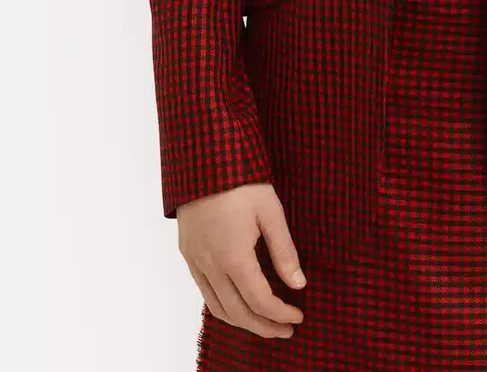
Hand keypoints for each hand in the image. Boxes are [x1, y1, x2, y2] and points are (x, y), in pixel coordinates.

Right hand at [177, 182, 306, 337]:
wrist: (204, 157)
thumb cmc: (242, 180)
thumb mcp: (271, 212)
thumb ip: (284, 252)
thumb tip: (298, 284)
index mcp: (233, 256)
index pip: (259, 301)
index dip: (280, 314)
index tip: (298, 316)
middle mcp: (209, 265)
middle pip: (237, 313)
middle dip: (264, 326)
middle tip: (286, 329)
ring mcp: (195, 260)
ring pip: (217, 308)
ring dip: (242, 321)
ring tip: (265, 322)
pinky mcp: (187, 253)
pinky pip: (204, 292)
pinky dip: (222, 306)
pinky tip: (239, 302)